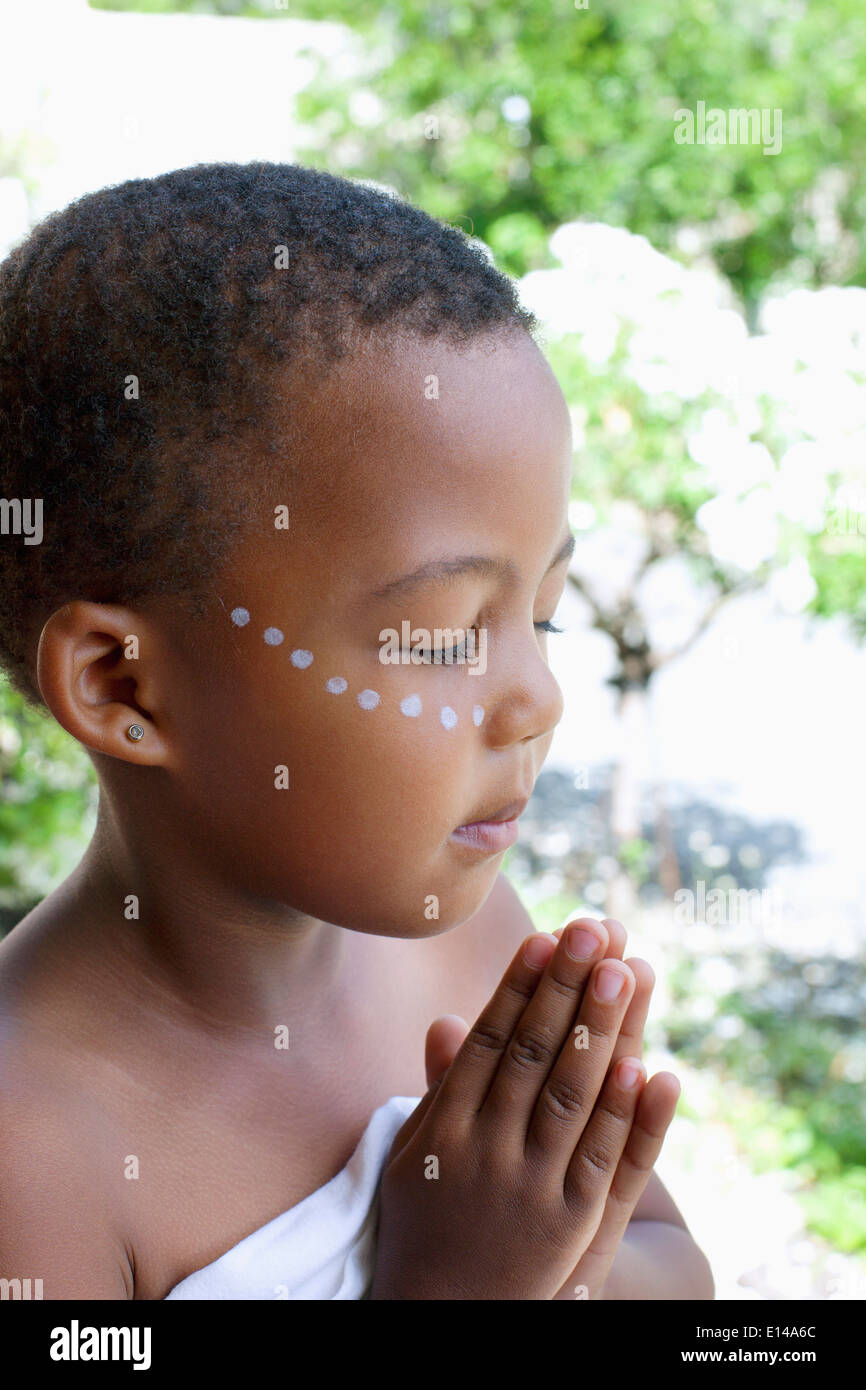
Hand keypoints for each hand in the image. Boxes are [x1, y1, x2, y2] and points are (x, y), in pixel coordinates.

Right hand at [368, 919, 673, 1299]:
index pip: (489, 1040)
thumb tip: (449, 1020)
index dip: (520, 985)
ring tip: (625, 969)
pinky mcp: (569, 1224)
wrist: (439, 1321)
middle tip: (595, 928)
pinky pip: (603, 1159)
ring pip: (570, 1095)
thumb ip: (442, 1087)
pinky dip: (627, 1114)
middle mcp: (484, 1149)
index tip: (547, 936)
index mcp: (444, 1126)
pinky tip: (648, 1066)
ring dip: (601, 1029)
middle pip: (532, 1053)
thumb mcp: (416, 1152)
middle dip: (566, 986)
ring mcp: (528, 1185)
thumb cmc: (425, 1223)